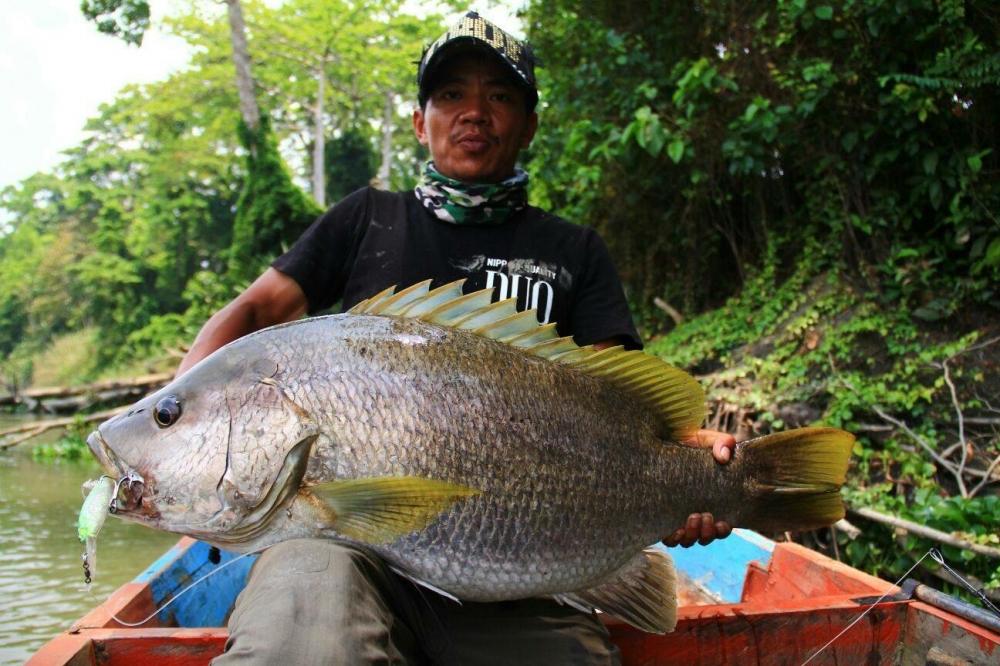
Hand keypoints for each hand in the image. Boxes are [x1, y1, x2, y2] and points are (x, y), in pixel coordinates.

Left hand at [662, 429, 735, 546]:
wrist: (662, 440)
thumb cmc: (688, 443)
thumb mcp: (707, 440)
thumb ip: (723, 443)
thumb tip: (723, 457)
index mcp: (710, 502)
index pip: (720, 528)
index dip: (722, 531)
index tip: (722, 522)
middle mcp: (694, 513)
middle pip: (703, 539)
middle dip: (706, 533)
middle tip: (702, 514)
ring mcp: (676, 515)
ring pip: (686, 541)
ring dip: (691, 535)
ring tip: (691, 517)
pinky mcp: (660, 515)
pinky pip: (667, 537)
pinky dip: (673, 537)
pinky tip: (674, 527)